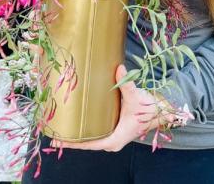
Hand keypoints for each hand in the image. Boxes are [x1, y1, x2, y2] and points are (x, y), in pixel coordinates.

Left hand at [50, 64, 166, 151]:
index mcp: (113, 140)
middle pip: (86, 143)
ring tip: (60, 127)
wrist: (161, 111)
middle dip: (70, 139)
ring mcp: (112, 136)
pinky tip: (75, 122)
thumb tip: (119, 68)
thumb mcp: (135, 97)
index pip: (87, 145)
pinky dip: (84, 129)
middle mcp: (111, 141)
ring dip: (76, 134)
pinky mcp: (113, 130)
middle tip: (52, 132)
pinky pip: (95, 133)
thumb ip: (126, 84)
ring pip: (90, 139)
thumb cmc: (148, 108)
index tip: (56, 141)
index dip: (71, 143)